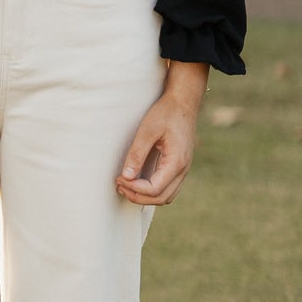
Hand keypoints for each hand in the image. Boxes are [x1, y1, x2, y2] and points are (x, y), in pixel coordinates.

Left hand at [115, 62, 206, 208]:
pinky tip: (137, 181)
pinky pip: (168, 187)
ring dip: (146, 196)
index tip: (119, 179)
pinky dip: (152, 191)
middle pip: (161, 198)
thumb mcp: (147, 130)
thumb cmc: (166, 113)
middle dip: (138, 196)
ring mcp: (183, 169)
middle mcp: (183, 170)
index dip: (134, 189)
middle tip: (119, 185)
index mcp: (176, 162)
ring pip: (166, 196)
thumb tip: (126, 176)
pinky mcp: (179, 166)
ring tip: (125, 185)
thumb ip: (137, 153)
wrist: (183, 102)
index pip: (155, 189)